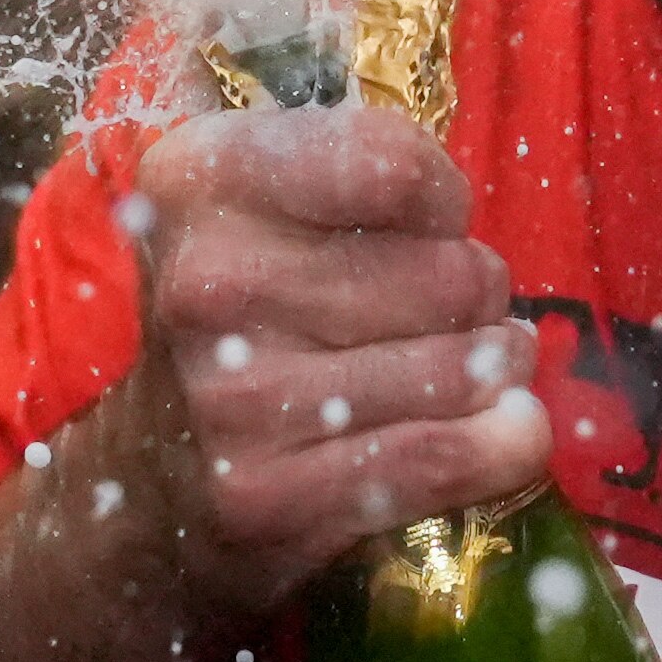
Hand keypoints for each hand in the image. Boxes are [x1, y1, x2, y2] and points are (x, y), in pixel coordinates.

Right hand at [123, 107, 548, 614]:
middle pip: (452, 273)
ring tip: (463, 370)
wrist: (155, 471)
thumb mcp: (265, 197)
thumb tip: (473, 236)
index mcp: (203, 181)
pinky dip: (506, 441)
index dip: (444, 201)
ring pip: (464, 368)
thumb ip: (367, 167)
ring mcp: (238, 397)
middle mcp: (209, 283)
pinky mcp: (272, 495)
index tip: (427, 226)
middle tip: (437, 315)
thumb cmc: (247, 313)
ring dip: (493, 370)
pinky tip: (501, 428)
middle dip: (475, 294)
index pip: (396, 166)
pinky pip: (450, 456)